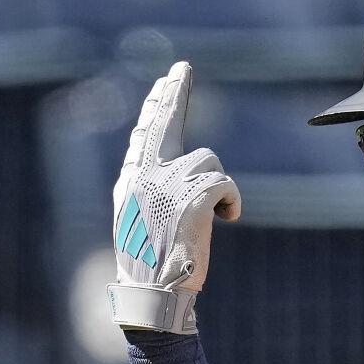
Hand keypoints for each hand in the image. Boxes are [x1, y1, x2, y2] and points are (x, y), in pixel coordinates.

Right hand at [108, 60, 240, 333]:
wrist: (155, 294)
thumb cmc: (153, 267)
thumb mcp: (142, 221)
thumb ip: (150, 188)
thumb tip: (169, 166)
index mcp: (130, 181)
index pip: (146, 133)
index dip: (157, 106)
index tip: (165, 84)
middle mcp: (144, 175)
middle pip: (164, 123)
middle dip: (173, 93)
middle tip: (181, 70)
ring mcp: (167, 183)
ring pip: (208, 159)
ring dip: (218, 186)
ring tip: (215, 216)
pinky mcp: (193, 196)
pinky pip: (224, 181)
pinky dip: (232, 199)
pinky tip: (227, 219)